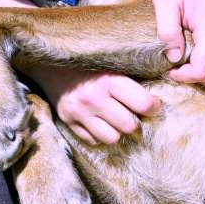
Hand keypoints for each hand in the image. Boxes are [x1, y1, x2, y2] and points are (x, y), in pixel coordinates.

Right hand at [23, 65, 160, 144]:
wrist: (48, 62)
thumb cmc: (86, 62)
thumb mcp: (109, 63)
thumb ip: (129, 80)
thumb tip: (156, 98)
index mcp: (108, 80)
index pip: (143, 104)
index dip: (154, 107)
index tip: (154, 106)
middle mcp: (93, 98)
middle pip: (129, 126)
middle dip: (135, 121)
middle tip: (133, 113)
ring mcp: (79, 113)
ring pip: (112, 138)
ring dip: (117, 131)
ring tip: (115, 119)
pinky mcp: (68, 122)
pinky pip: (93, 141)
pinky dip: (99, 135)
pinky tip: (99, 122)